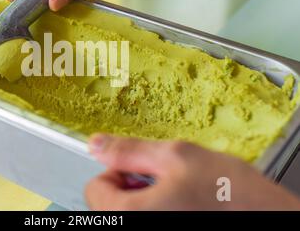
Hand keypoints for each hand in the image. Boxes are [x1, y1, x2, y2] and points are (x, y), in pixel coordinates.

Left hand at [85, 134, 299, 209]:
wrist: (271, 220)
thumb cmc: (231, 194)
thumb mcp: (177, 157)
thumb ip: (131, 150)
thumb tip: (97, 144)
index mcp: (128, 215)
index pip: (95, 189)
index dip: (118, 171)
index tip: (142, 169)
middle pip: (108, 205)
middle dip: (131, 187)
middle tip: (165, 182)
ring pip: (128, 215)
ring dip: (145, 201)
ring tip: (179, 196)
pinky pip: (147, 221)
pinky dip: (158, 211)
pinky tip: (185, 208)